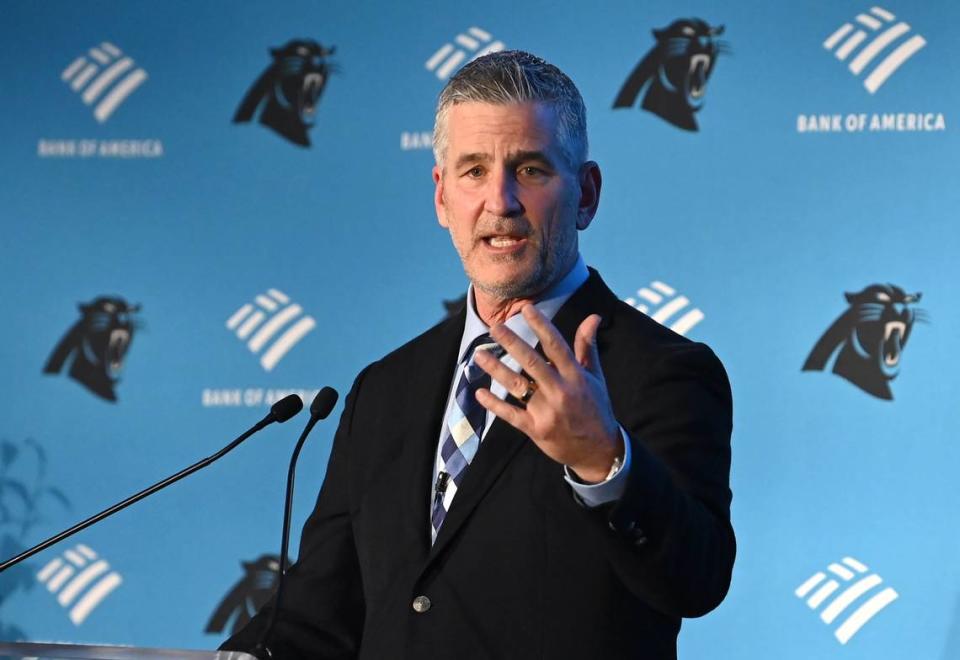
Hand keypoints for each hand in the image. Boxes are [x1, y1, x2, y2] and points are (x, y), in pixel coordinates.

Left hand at [473, 305, 622, 482]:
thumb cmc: (596, 407)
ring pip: (517, 387)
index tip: (526, 309)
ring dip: (496, 370)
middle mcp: (561, 392)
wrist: (599, 450)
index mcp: (576, 376)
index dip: (541, 326)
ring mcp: (547, 412)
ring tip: (479, 355)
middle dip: (512, 343)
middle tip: (495, 327)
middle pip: (532, 363)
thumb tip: (593, 317)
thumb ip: (587, 346)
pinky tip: (479, 393)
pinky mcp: (536, 430)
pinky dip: (494, 404)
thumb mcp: (595, 377)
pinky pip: (511, 415)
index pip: (556, 346)